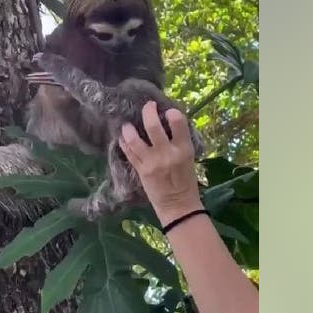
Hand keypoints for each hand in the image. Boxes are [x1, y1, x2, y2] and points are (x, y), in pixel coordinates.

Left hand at [118, 101, 202, 225]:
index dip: (172, 113)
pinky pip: (129, 153)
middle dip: (148, 111)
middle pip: (153, 126)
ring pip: (134, 139)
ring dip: (129, 129)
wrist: (178, 206)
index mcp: (184, 149)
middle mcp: (167, 154)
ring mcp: (151, 162)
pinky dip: (124, 143)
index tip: (167, 111)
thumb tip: (167, 122)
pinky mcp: (141, 171)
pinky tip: (123, 138)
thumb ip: (179, 142)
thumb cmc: (186, 181)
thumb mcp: (189, 158)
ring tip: (128, 125)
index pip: (178, 122)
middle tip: (148, 107)